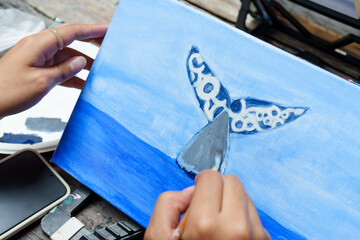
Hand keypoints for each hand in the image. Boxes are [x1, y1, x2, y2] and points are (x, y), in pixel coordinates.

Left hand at [0, 23, 107, 117]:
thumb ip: (65, 70)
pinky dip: (71, 74)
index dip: (91, 30)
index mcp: (39, 44)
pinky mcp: (37, 69)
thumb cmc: (8, 91)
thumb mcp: (42, 82)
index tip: (107, 31)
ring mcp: (38, 58)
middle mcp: (39, 47)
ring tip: (99, 71)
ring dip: (82, 63)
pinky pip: (59, 68)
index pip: (71, 32)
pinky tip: (83, 84)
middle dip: (90, 42)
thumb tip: (82, 62)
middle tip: (107, 46)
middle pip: (70, 39)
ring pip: (66, 56)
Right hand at [145, 170, 270, 239]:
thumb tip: (191, 191)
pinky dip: (242, 218)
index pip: (211, 177)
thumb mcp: (158, 238)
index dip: (200, 184)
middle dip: (217, 190)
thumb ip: (168, 203)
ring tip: (218, 226)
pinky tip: (229, 235)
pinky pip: (253, 215)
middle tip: (207, 209)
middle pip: (232, 181)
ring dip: (231, 203)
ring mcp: (255, 236)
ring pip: (245, 196)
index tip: (197, 196)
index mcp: (206, 226)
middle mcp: (236, 229)